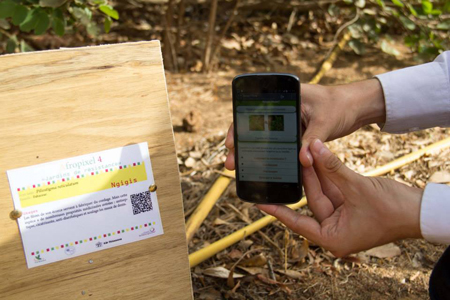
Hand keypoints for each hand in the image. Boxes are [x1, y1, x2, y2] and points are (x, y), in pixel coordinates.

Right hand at [225, 79, 385, 169]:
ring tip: (242, 169)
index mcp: (286, 97)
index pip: (254, 110)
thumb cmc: (342, 105)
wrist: (358, 107)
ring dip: (255, 153)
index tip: (231, 143)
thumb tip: (301, 161)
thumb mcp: (326, 123)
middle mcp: (283, 108)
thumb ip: (312, 141)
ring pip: (266, 138)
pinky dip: (271, 155)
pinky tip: (264, 168)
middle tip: (232, 163)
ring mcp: (289, 121)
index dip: (239, 127)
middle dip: (242, 145)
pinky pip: (279, 144)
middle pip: (256, 127)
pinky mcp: (296, 132)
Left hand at [258, 139, 421, 256]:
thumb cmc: (392, 211)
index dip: (277, 211)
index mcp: (332, 238)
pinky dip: (328, 176)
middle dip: (304, 178)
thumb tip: (312, 147)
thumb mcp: (357, 188)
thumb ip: (332, 168)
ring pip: (323, 192)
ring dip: (316, 173)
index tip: (258, 203)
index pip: (297, 222)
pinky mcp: (350, 207)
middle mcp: (334, 230)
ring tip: (304, 154)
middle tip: (290, 159)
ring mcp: (342, 218)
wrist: (420, 211)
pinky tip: (318, 159)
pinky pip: (334, 189)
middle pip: (312, 201)